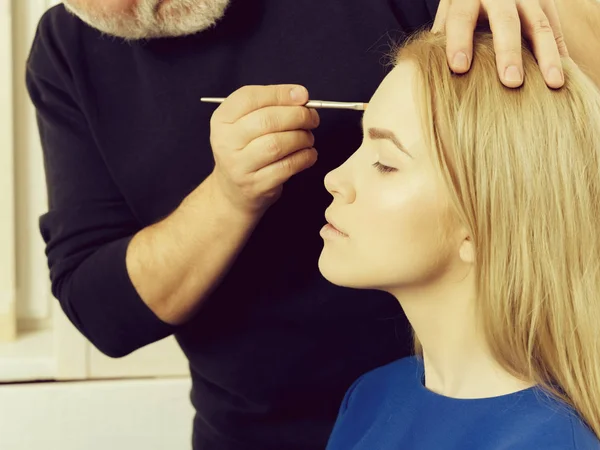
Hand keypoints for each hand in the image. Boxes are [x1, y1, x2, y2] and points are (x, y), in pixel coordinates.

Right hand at [208, 85, 318, 215]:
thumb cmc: (246, 150)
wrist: (233, 191)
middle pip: (266, 120)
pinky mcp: (257, 185)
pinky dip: (304, 157)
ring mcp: (240, 166)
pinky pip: (287, 166)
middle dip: (297, 116)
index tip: (302, 95)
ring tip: (308, 137)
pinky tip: (309, 154)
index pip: (249, 97)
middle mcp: (226, 142)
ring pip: (277, 144)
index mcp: (221, 120)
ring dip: (302, 137)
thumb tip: (300, 95)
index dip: (280, 93)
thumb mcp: (245, 124)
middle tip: (312, 118)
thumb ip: (269, 105)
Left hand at [432, 0, 569, 87]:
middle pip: (505, 21)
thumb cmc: (463, 4)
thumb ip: (443, 36)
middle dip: (508, 52)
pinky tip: (563, 74)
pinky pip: (555, 28)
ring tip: (552, 84)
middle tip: (511, 82)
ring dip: (547, 56)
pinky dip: (561, 51)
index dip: (459, 41)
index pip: (461, 17)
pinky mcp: (545, 3)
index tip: (459, 67)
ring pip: (539, 24)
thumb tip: (427, 71)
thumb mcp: (449, 10)